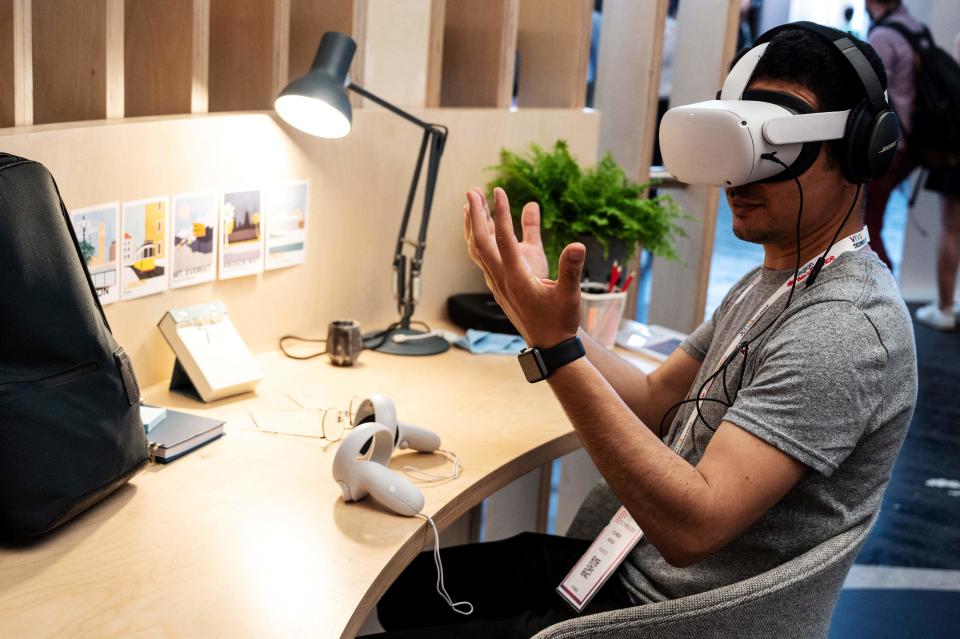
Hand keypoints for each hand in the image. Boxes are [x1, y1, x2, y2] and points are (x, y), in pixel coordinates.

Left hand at [463, 187, 583, 347]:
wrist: (549, 347)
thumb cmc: (560, 321)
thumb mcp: (570, 295)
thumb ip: (572, 269)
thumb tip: (577, 245)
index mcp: (516, 278)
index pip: (504, 239)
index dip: (500, 213)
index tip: (498, 191)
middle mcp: (501, 279)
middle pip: (480, 242)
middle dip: (475, 215)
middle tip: (471, 191)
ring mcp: (497, 284)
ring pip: (477, 251)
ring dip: (473, 227)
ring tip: (470, 204)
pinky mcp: (499, 287)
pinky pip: (483, 259)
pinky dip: (478, 241)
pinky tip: (481, 231)